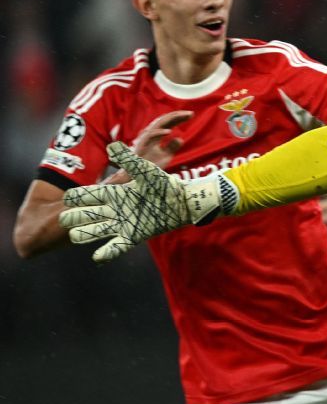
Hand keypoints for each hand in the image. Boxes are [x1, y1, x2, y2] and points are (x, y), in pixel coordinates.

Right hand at [59, 141, 232, 262]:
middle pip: (83, 215)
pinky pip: (115, 248)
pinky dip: (106, 254)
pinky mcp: (132, 236)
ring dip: (83, 235)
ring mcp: (121, 224)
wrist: (182, 201)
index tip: (69, 199)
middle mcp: (113, 209)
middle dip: (73, 218)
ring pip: (93, 232)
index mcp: (112, 193)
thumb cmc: (164, 184)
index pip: (84, 196)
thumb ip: (128, 160)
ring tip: (76, 235)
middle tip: (67, 219)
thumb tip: (112, 146)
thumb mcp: (145, 170)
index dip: (75, 198)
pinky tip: (97, 257)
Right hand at [104, 110, 191, 183]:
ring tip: (183, 116)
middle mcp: (151, 134)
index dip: (179, 118)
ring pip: (158, 124)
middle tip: (191, 113)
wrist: (138, 175)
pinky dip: (159, 132)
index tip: (191, 115)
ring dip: (171, 119)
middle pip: (165, 120)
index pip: (169, 123)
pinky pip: (151, 135)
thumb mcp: (165, 156)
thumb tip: (180, 139)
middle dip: (177, 115)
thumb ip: (172, 147)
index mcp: (157, 135)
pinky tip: (169, 131)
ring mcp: (146, 138)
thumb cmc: (149, 165)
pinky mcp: (142, 144)